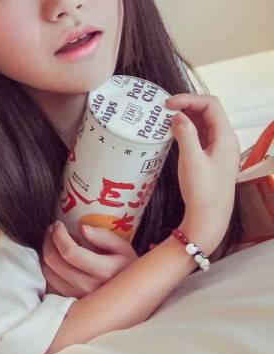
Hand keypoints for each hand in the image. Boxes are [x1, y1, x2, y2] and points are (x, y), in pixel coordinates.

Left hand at [40, 221, 138, 298]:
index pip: (70, 252)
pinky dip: (48, 269)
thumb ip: (103, 236)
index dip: (59, 235)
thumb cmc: (126, 267)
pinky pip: (49, 283)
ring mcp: (76, 296)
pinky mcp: (69, 301)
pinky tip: (56, 260)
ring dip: (46, 254)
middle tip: (53, 230)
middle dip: (49, 241)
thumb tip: (82, 228)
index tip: (58, 224)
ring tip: (55, 243)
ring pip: (47, 273)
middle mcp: (88, 286)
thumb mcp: (122, 247)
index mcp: (103, 271)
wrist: (130, 294)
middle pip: (54, 261)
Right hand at [164, 93, 240, 253]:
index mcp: (225, 137)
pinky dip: (187, 130)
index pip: (211, 105)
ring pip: (204, 123)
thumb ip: (185, 135)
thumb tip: (177, 115)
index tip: (167, 105)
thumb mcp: (191, 161)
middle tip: (163, 110)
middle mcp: (225, 140)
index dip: (189, 99)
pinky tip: (173, 134)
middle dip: (187, 106)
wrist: (209, 218)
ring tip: (165, 119)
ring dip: (187, 117)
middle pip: (209, 112)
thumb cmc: (202, 191)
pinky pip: (201, 136)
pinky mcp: (212, 158)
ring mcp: (219, 149)